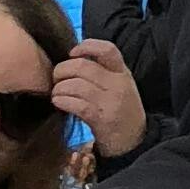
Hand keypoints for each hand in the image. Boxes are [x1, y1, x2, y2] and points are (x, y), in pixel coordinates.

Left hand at [51, 34, 145, 159]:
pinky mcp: (102, 119)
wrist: (134, 142)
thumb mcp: (119, 87)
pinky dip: (62, 101)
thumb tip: (72, 60)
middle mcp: (118, 84)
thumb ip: (102, 72)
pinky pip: (76, 104)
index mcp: (122, 72)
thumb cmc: (121, 111)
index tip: (72, 53)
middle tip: (56, 78)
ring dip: (59, 88)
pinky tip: (58, 102)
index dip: (86, 46)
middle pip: (83, 66)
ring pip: (76, 85)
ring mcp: (111, 101)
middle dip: (62, 70)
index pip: (107, 49)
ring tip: (56, 93)